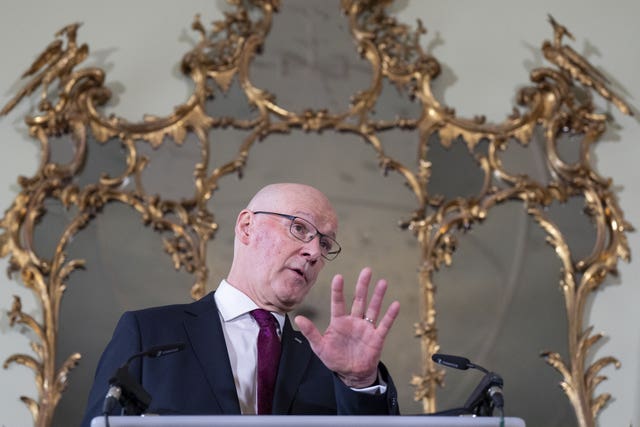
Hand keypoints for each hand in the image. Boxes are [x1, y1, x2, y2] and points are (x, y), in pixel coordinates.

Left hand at [294, 267, 400, 387]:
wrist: (351, 374)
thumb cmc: (334, 359)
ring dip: (378, 296)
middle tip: (366, 270)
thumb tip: (298, 318)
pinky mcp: (376, 338)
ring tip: (383, 282)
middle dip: (362, 286)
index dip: (338, 291)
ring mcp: (366, 328)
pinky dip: (390, 315)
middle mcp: (354, 321)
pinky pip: (384, 324)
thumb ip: (311, 332)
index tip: (339, 277)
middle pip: (359, 300)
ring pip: (373, 308)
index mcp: (339, 321)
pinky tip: (395, 304)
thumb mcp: (320, 347)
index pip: (338, 302)